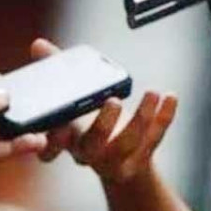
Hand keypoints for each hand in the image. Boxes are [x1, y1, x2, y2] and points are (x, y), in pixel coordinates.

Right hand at [31, 39, 177, 185]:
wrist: (117, 164)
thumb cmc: (88, 126)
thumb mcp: (70, 100)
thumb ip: (55, 72)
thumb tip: (39, 45)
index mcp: (66, 140)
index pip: (52, 146)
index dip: (53, 140)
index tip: (61, 125)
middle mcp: (88, 153)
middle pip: (93, 145)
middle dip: (103, 125)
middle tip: (113, 102)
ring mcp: (115, 160)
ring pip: (128, 143)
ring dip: (142, 118)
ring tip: (152, 93)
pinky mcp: (140, 158)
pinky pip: (153, 139)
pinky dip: (164, 118)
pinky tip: (170, 97)